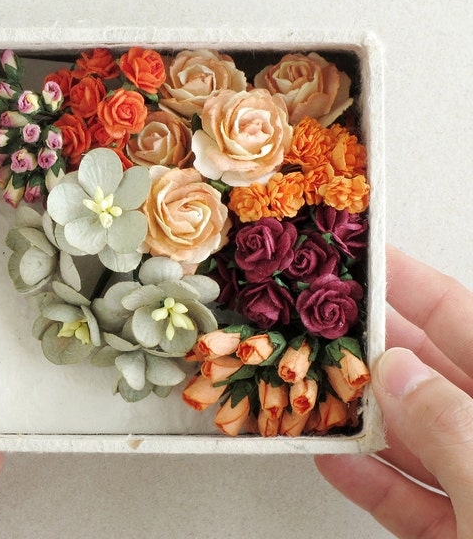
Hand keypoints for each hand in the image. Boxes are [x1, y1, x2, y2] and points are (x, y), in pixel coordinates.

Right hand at [315, 245, 472, 536]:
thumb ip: (457, 429)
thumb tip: (396, 374)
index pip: (466, 321)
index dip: (414, 285)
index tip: (367, 259)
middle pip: (433, 373)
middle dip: (373, 349)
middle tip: (322, 327)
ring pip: (417, 435)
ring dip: (361, 414)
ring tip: (314, 387)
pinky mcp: (467, 536)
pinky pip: (412, 496)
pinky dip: (370, 477)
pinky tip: (334, 455)